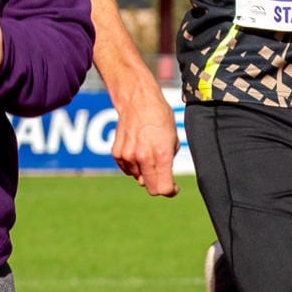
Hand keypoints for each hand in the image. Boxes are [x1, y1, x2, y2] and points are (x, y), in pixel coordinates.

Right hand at [105, 59, 178, 195]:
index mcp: (161, 154)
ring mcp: (128, 156)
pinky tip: (138, 150)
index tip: (174, 187)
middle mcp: (143, 157)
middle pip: (150, 188)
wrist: (137, 100)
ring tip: (149, 152)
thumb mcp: (173, 139)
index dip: (170, 191)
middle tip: (163, 175)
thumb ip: (168, 161)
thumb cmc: (159, 116)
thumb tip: (162, 176)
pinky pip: (127, 169)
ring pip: (138, 178)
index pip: (163, 188)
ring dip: (145, 172)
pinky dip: (133, 165)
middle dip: (158, 185)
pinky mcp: (117, 154)